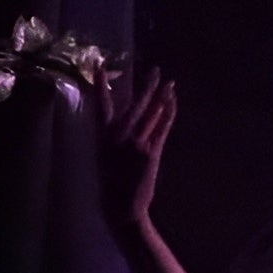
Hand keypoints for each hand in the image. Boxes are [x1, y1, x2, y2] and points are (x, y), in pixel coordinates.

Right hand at [96, 70, 172, 234]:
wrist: (123, 206)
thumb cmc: (113, 183)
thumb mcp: (105, 157)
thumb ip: (112, 138)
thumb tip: (120, 122)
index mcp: (103, 138)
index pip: (101, 105)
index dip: (100, 85)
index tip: (99, 65)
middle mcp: (119, 137)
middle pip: (135, 104)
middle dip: (146, 86)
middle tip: (155, 69)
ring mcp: (136, 143)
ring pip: (152, 113)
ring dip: (162, 96)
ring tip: (170, 82)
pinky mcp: (152, 151)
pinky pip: (163, 126)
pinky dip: (169, 112)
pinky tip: (173, 101)